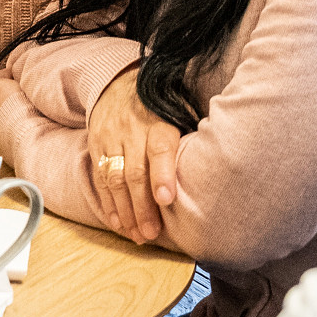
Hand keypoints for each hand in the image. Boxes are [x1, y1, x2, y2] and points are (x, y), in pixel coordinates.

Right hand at [85, 66, 180, 242]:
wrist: (117, 82)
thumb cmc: (160, 108)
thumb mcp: (179, 113)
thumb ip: (191, 141)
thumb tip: (220, 174)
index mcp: (158, 123)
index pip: (160, 150)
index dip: (163, 175)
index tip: (167, 200)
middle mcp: (131, 130)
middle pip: (135, 172)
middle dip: (142, 206)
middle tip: (151, 233)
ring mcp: (110, 138)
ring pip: (115, 178)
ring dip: (125, 210)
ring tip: (136, 234)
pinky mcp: (96, 144)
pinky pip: (100, 177)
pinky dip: (108, 202)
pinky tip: (118, 222)